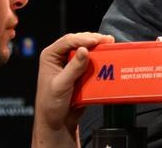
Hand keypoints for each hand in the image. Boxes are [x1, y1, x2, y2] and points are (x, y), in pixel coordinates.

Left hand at [32, 32, 113, 147]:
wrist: (57, 122)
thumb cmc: (51, 104)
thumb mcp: (61, 85)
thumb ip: (73, 68)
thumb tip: (84, 50)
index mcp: (50, 56)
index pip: (67, 41)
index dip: (83, 38)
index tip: (97, 41)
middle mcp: (60, 56)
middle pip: (79, 41)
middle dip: (93, 39)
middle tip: (108, 40)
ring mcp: (71, 63)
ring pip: (86, 48)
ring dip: (99, 47)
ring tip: (110, 45)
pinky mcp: (80, 71)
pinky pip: (92, 60)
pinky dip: (100, 57)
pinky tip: (108, 55)